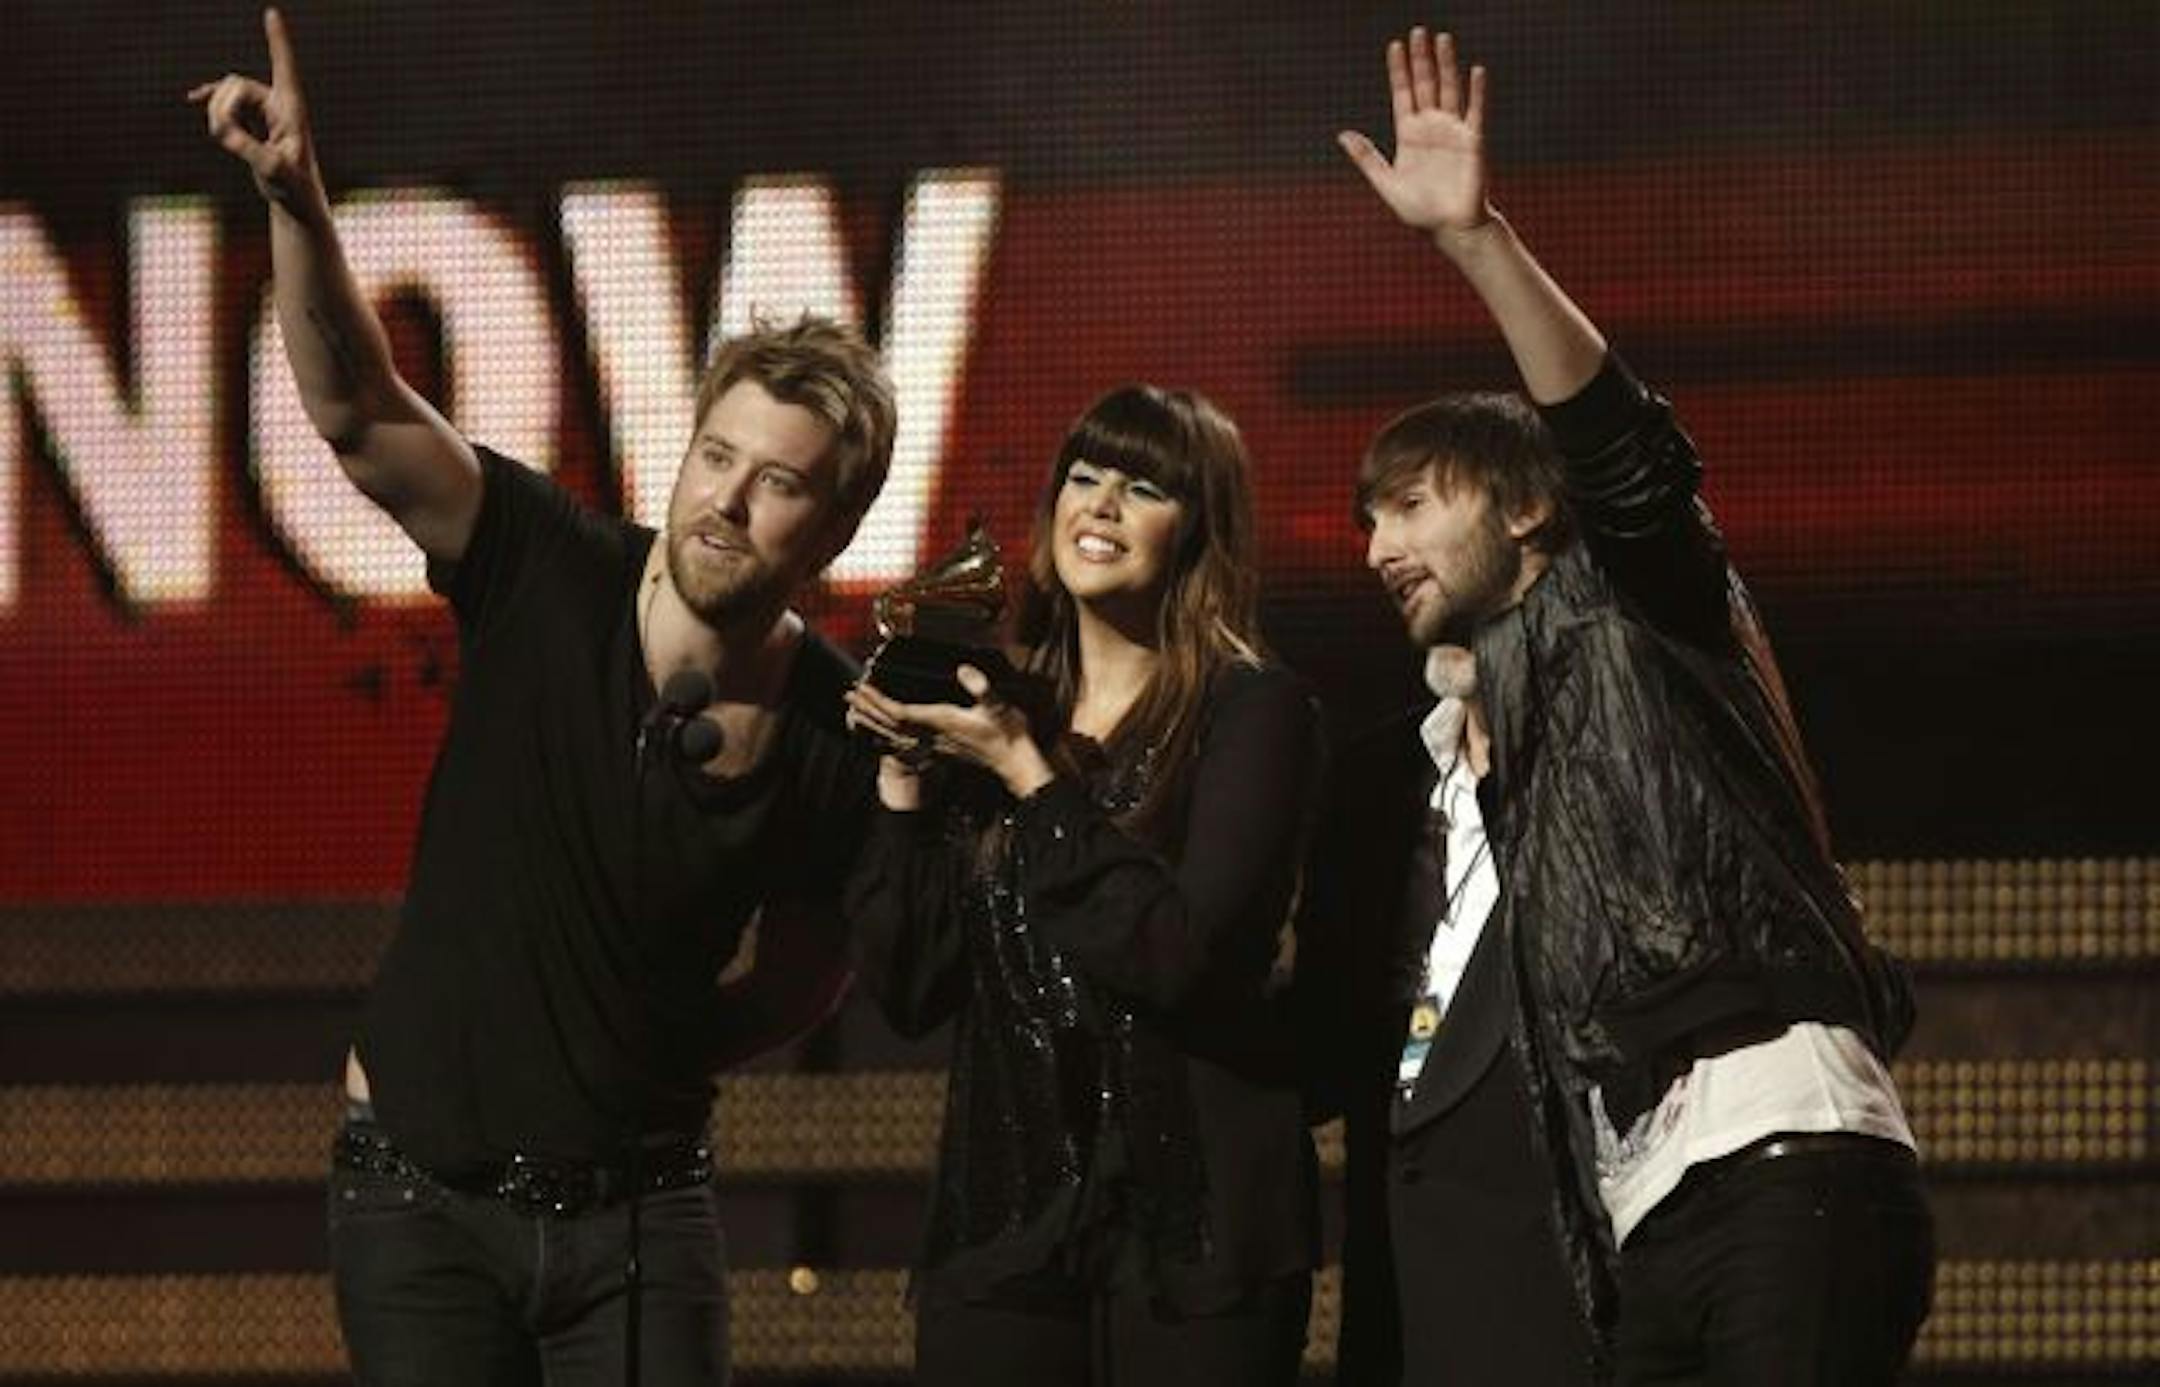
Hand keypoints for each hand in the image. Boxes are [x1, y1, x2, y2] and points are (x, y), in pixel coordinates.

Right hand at [188, 8, 322, 210]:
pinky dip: (211, 101)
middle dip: (222, 106)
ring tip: (221, 139)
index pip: (284, 67)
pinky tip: (192, 99)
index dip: (278, 40)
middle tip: (220, 136)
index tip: (273, 13)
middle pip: (238, 86)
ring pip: (229, 95)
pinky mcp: (254, 121)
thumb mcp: (273, 170)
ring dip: (217, 111)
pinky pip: (226, 102)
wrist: (297, 202)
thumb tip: (220, 130)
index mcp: (292, 110)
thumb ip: (248, 149)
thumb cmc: (296, 189)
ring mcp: (265, 111)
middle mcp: (279, 104)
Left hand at [845, 667, 1055, 799]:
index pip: (900, 712)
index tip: (863, 688)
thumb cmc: (1008, 734)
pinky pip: (904, 745)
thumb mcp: (998, 705)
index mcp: (942, 721)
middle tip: (848, 695)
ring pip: (893, 735)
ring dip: (873, 722)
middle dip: (868, 708)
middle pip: (890, 723)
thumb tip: (964, 669)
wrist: (1014, 763)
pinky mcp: (939, 751)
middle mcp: (933, 735)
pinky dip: (887, 738)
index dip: (878, 700)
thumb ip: (980, 687)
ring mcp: (934, 745)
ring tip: (854, 712)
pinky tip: (879, 736)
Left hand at [1338, 28, 1490, 239]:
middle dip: (1421, 59)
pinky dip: (1477, 91)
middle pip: (1425, 85)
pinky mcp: (1473, 141)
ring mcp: (1453, 131)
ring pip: (1449, 90)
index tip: (1394, 46)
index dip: (1398, 70)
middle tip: (1418, 31)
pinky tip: (1476, 70)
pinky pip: (1476, 111)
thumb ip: (1367, 158)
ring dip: (1446, 65)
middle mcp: (1431, 127)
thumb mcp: (1386, 184)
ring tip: (1443, 39)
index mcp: (1409, 135)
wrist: (1450, 228)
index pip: (1402, 94)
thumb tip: (1342, 135)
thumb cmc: (1419, 211)